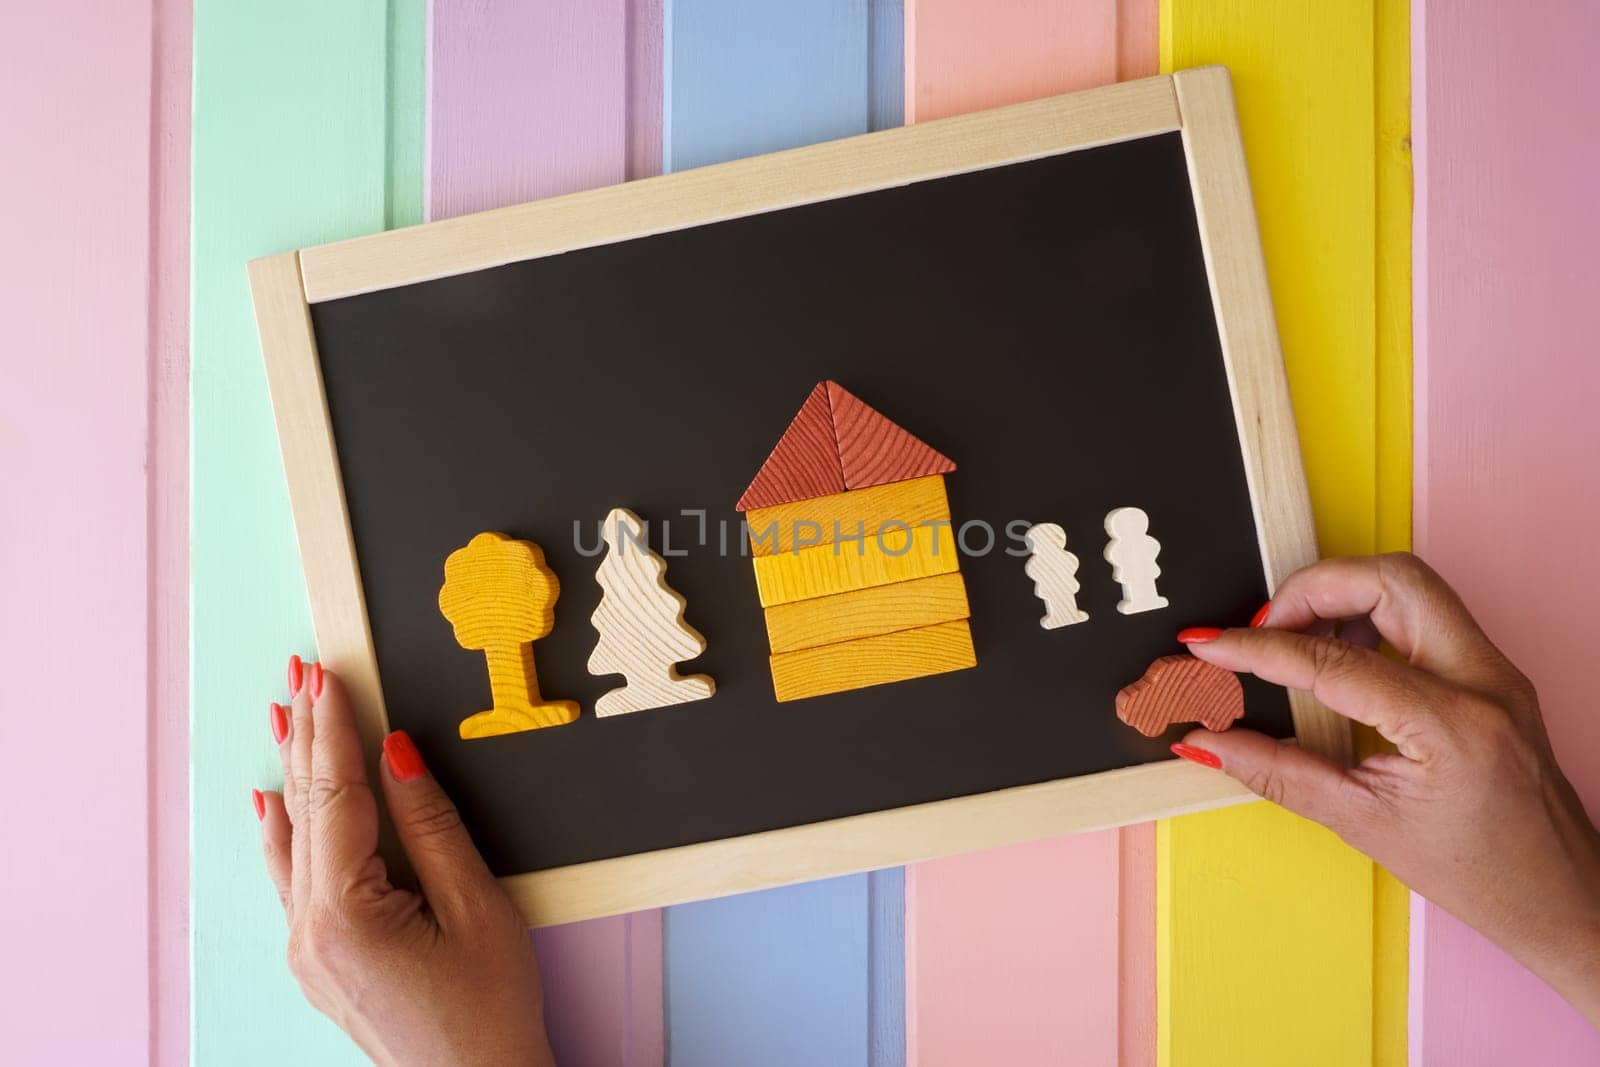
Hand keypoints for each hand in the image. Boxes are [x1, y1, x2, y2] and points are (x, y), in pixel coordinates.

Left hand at [255, 660, 555, 1064]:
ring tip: (281, 714)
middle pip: (307, 810)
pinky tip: (270, 805)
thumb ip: (429, 824)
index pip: (337, 795)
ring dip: (292, 773)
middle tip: (303, 670)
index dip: (336, 728)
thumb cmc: (488, 1011)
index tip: (329, 673)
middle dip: (308, 735)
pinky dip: (283, 833)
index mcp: (345, 914)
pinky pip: (291, 880)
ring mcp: (306, 950)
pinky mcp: (319, 961)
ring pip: (293, 841)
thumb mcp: (476, 907)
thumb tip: (395, 753)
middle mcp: (309, 931)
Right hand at [1167, 553, 1599, 1026]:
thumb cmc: (1480, 874)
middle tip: (1261, 627)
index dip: (1257, 647)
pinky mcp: (1494, 671)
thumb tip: (1205, 743)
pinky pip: (1427, 612)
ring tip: (1294, 638)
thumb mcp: (1363, 825)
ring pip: (1412, 583)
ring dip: (1343, 594)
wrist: (1563, 897)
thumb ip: (1276, 772)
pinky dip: (1371, 614)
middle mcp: (1485, 681)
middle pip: (1390, 578)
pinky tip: (1338, 652)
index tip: (1206, 643)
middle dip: (1312, 588)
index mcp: (1452, 726)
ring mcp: (1496, 670)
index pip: (1333, 658)